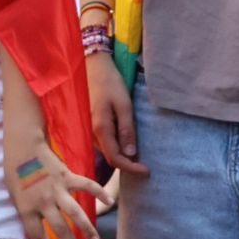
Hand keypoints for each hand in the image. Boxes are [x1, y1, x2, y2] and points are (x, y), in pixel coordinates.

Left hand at [5, 143, 112, 238]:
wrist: (23, 147)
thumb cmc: (15, 173)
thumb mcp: (14, 198)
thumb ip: (26, 215)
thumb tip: (34, 235)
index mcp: (27, 209)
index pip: (38, 236)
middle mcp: (44, 202)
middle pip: (60, 230)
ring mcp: (58, 189)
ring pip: (76, 213)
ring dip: (87, 228)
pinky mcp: (68, 176)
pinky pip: (86, 186)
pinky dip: (99, 192)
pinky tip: (109, 201)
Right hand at [85, 53, 148, 174]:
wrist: (94, 68)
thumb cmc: (111, 83)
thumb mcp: (124, 105)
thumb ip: (127, 129)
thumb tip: (131, 154)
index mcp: (101, 130)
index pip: (116, 159)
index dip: (131, 168)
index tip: (147, 171)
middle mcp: (93, 134)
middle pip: (111, 158)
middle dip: (128, 164)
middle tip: (145, 165)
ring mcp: (91, 130)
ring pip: (108, 151)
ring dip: (123, 156)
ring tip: (140, 156)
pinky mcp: (93, 125)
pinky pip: (105, 143)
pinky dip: (117, 147)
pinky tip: (127, 143)